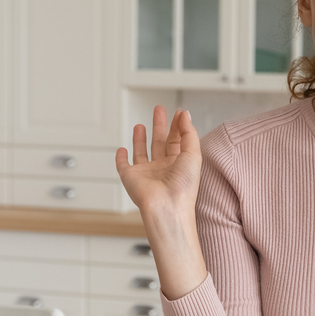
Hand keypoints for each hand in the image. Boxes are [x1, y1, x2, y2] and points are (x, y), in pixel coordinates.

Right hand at [115, 106, 201, 220]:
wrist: (167, 206)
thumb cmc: (184, 185)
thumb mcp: (193, 154)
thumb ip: (189, 133)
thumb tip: (185, 114)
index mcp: (179, 163)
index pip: (178, 140)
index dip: (178, 126)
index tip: (179, 112)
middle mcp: (163, 168)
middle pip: (161, 142)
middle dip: (159, 126)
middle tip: (159, 109)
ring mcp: (146, 173)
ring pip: (142, 152)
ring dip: (141, 139)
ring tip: (141, 125)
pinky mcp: (130, 177)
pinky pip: (123, 166)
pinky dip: (121, 158)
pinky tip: (121, 149)